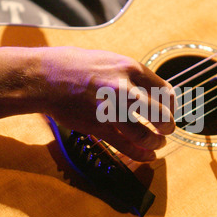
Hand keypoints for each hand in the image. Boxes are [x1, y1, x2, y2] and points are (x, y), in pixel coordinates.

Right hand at [35, 47, 175, 161]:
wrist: (45, 76)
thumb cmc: (75, 65)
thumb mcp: (109, 60)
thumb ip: (130, 75)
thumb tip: (149, 90)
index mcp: (130, 68)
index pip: (165, 91)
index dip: (171, 105)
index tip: (168, 111)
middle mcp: (125, 89)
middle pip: (161, 115)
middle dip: (168, 126)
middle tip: (167, 130)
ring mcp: (111, 109)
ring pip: (145, 134)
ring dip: (155, 142)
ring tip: (157, 144)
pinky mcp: (98, 126)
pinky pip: (125, 145)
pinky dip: (139, 154)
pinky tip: (147, 156)